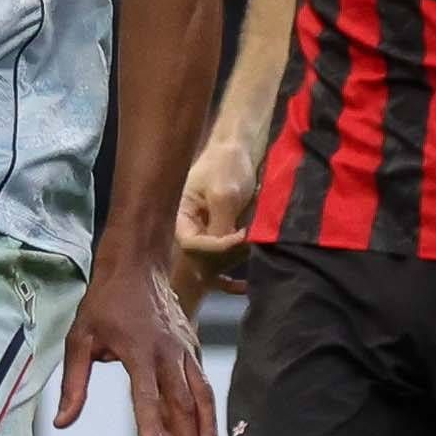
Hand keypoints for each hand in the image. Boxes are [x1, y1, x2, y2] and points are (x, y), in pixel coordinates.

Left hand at [59, 257, 220, 435]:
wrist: (138, 265)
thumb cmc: (105, 303)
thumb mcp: (79, 338)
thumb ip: (74, 384)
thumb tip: (63, 423)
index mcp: (139, 350)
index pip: (146, 397)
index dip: (151, 428)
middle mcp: (168, 353)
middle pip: (181, 404)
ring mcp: (185, 350)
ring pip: (200, 397)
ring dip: (206, 432)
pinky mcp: (193, 349)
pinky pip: (202, 386)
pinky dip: (207, 413)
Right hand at [172, 137, 256, 306]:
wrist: (242, 149)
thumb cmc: (227, 165)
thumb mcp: (223, 194)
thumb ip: (219, 224)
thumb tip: (224, 250)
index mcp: (181, 217)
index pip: (191, 244)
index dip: (215, 246)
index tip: (240, 236)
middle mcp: (190, 230)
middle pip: (202, 258)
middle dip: (226, 255)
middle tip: (249, 241)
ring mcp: (206, 235)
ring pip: (216, 262)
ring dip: (235, 259)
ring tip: (254, 247)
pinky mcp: (221, 237)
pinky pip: (221, 267)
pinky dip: (231, 279)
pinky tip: (244, 286)